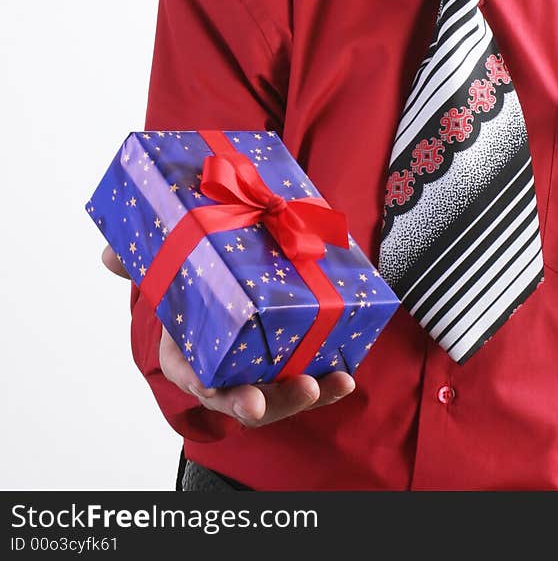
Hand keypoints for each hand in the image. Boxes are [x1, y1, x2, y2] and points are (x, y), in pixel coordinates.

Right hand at [100, 244, 355, 425]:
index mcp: (190, 352)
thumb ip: (142, 264)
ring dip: (303, 395)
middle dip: (257, 402)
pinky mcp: (293, 361)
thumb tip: (109, 255)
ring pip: (278, 395)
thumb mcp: (169, 272)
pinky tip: (347, 375)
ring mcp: (261, 370)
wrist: (229, 278)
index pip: (194, 377)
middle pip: (239, 396)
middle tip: (277, 399)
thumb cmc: (197, 284)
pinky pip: (311, 379)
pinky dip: (330, 382)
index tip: (221, 390)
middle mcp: (226, 368)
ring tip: (330, 384)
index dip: (209, 385)